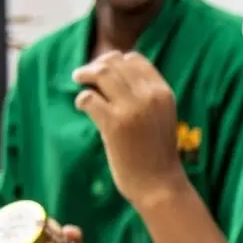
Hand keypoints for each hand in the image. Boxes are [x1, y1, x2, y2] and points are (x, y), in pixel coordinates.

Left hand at [73, 51, 186, 207]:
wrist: (159, 183)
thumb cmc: (157, 153)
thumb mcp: (161, 116)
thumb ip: (147, 96)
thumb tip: (117, 73)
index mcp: (163, 92)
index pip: (136, 60)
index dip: (117, 60)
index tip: (106, 68)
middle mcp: (150, 96)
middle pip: (116, 63)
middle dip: (97, 64)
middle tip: (84, 74)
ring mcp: (132, 109)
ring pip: (102, 74)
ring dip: (85, 74)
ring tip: (78, 79)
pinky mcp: (114, 124)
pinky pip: (89, 97)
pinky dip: (82, 99)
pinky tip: (82, 106)